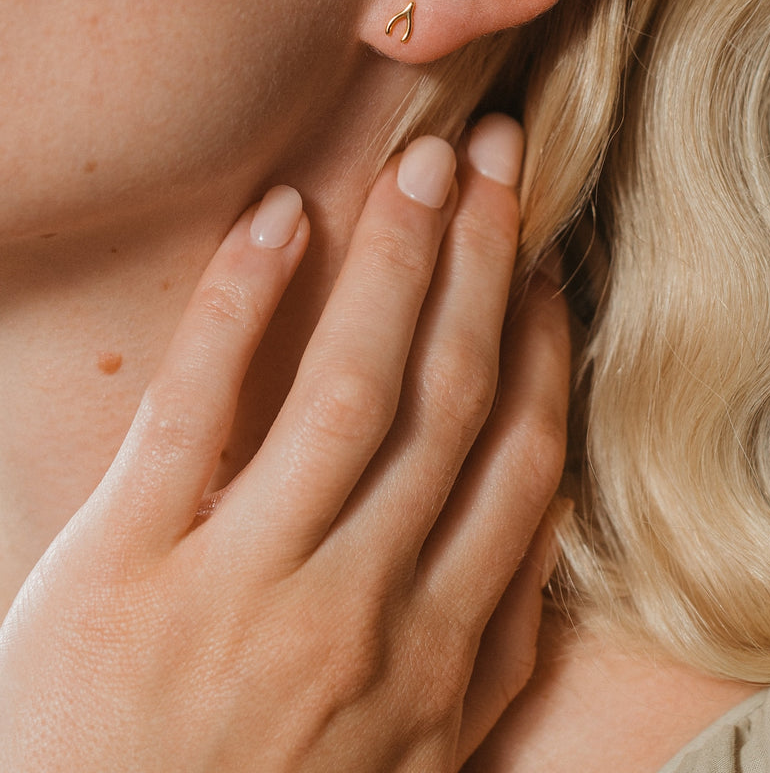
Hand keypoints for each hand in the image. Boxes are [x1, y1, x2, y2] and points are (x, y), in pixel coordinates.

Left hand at [0, 115, 568, 771]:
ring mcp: (246, 582)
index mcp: (435, 653)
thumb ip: (483, 651)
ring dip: (396, 261)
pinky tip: (279, 218)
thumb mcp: (413, 761)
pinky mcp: (127, 567)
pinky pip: (197, 409)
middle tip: (500, 158)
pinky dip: (244, 304)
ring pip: (351, 388)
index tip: (541, 264)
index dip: (537, 346)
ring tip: (420, 165)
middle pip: (448, 399)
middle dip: (483, 264)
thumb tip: (541, 536)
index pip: (516, 461)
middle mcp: (360, 606)